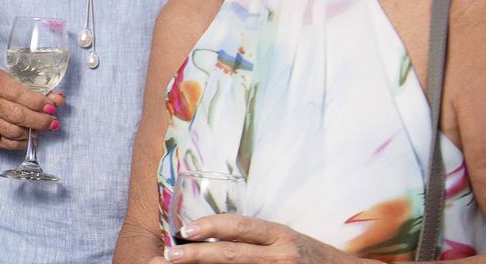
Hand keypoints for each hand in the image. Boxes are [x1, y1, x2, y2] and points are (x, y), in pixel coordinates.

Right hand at [0, 68, 64, 149]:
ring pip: (13, 131)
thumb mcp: (10, 81)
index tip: (51, 106)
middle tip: (52, 121)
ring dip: (33, 132)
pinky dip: (23, 142)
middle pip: (16, 114)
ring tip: (44, 128)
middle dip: (39, 120)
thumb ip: (34, 89)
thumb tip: (58, 99)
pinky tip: (31, 136)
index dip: (37, 101)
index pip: (17, 93)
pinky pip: (7, 143)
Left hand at [164, 214, 357, 263]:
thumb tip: (212, 240)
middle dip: (197, 254)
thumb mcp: (289, 241)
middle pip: (232, 254)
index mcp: (281, 235)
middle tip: (169, 254)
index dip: (209, 226)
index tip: (184, 230)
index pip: (240, 227)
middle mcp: (282, 255)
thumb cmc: (316, 259)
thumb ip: (257, 240)